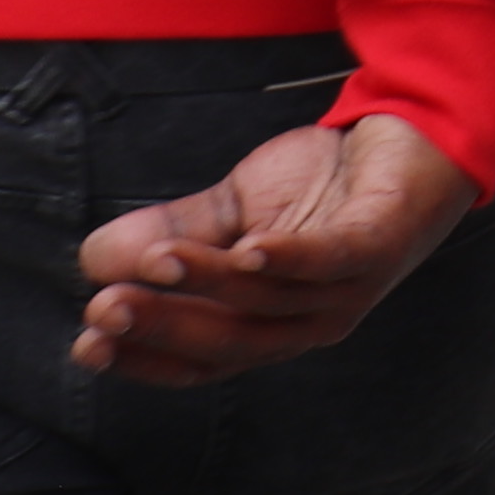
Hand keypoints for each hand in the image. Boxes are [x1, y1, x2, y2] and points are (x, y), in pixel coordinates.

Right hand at [68, 113, 483, 387]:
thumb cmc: (322, 186)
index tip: (86, 346)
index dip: (145, 357)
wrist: (408, 134)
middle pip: (228, 342)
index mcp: (270, 323)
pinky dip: (292, 258)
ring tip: (158, 260)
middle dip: (163, 328)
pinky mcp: (379, 244)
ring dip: (210, 282)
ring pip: (270, 301)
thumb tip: (92, 259)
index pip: (201, 360)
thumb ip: (174, 235)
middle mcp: (309, 321)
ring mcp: (348, 288)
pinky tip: (251, 249)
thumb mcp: (235, 211)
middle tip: (104, 310)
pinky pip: (333, 260)